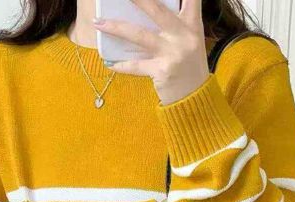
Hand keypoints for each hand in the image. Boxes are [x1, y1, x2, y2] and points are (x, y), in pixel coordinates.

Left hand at [92, 0, 209, 104]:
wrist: (196, 99)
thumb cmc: (190, 67)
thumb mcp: (190, 42)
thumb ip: (175, 25)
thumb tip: (145, 11)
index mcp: (192, 25)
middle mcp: (184, 36)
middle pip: (157, 10)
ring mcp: (173, 53)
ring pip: (140, 35)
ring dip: (116, 28)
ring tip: (98, 23)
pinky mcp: (162, 71)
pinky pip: (136, 66)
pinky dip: (122, 65)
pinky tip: (109, 63)